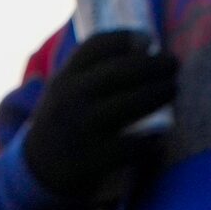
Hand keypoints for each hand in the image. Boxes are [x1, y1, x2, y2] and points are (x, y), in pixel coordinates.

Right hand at [22, 31, 180, 206]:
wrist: (37, 171)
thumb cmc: (65, 121)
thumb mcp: (67, 88)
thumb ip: (97, 65)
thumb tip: (148, 41)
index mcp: (64, 79)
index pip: (96, 46)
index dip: (127, 38)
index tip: (149, 40)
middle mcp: (71, 100)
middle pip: (120, 71)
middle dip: (154, 65)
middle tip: (173, 64)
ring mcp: (82, 130)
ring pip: (131, 104)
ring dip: (159, 93)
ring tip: (172, 89)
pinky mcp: (93, 160)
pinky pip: (133, 146)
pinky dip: (151, 140)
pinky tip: (160, 136)